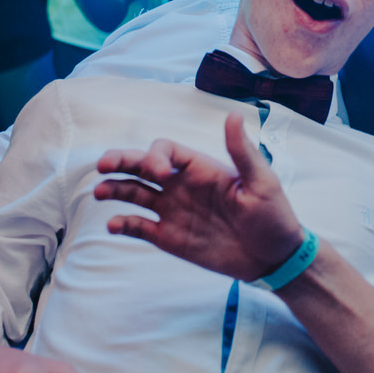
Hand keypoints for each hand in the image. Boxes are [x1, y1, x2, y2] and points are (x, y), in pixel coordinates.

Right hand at [94, 113, 304, 281]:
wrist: (274, 257)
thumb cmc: (273, 215)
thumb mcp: (262, 182)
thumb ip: (242, 151)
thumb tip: (233, 114)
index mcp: (200, 168)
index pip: (166, 150)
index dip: (155, 155)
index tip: (160, 173)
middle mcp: (181, 185)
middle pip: (141, 167)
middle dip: (120, 162)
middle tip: (102, 165)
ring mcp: (173, 211)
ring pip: (134, 193)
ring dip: (115, 189)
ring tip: (99, 192)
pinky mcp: (169, 237)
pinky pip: (139, 226)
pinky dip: (123, 223)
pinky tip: (113, 224)